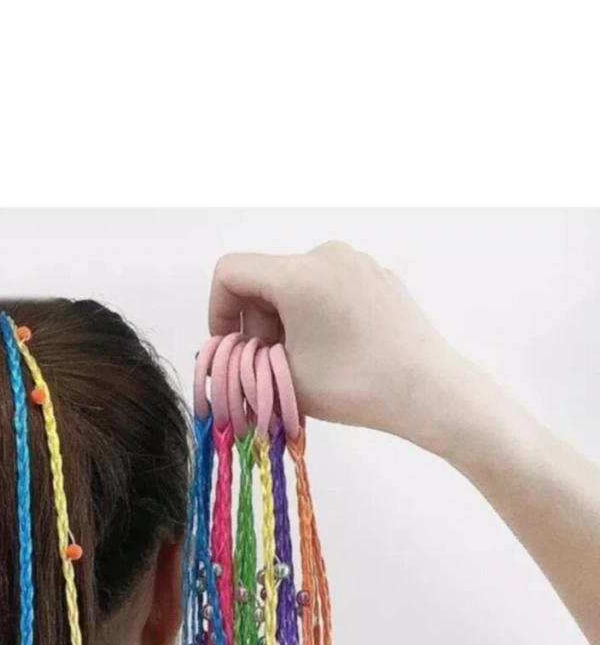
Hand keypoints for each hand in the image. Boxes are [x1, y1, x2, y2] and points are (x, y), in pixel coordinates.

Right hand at [209, 241, 477, 449]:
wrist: (427, 389)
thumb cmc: (354, 385)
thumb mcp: (282, 379)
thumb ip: (245, 362)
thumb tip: (232, 355)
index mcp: (297, 273)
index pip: (231, 272)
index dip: (218, 311)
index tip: (232, 348)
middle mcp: (326, 255)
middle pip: (265, 278)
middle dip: (256, 321)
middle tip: (268, 365)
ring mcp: (357, 262)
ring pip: (297, 284)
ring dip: (286, 320)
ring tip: (303, 362)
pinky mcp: (379, 277)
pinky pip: (330, 288)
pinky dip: (317, 315)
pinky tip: (335, 352)